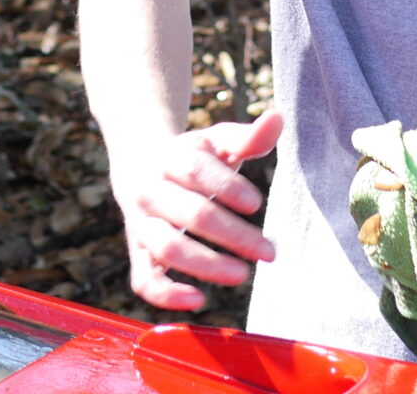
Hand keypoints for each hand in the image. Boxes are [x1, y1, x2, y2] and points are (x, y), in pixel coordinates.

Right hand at [107, 108, 284, 311]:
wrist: (139, 165)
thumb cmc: (190, 156)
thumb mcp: (216, 142)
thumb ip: (247, 136)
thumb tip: (277, 118)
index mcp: (170, 157)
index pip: (195, 169)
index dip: (227, 186)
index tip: (257, 204)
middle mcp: (150, 190)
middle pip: (190, 213)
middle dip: (233, 234)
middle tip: (268, 251)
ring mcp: (142, 224)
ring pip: (167, 247)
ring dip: (206, 265)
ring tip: (242, 274)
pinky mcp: (139, 254)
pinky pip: (144, 280)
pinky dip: (167, 295)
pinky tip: (199, 299)